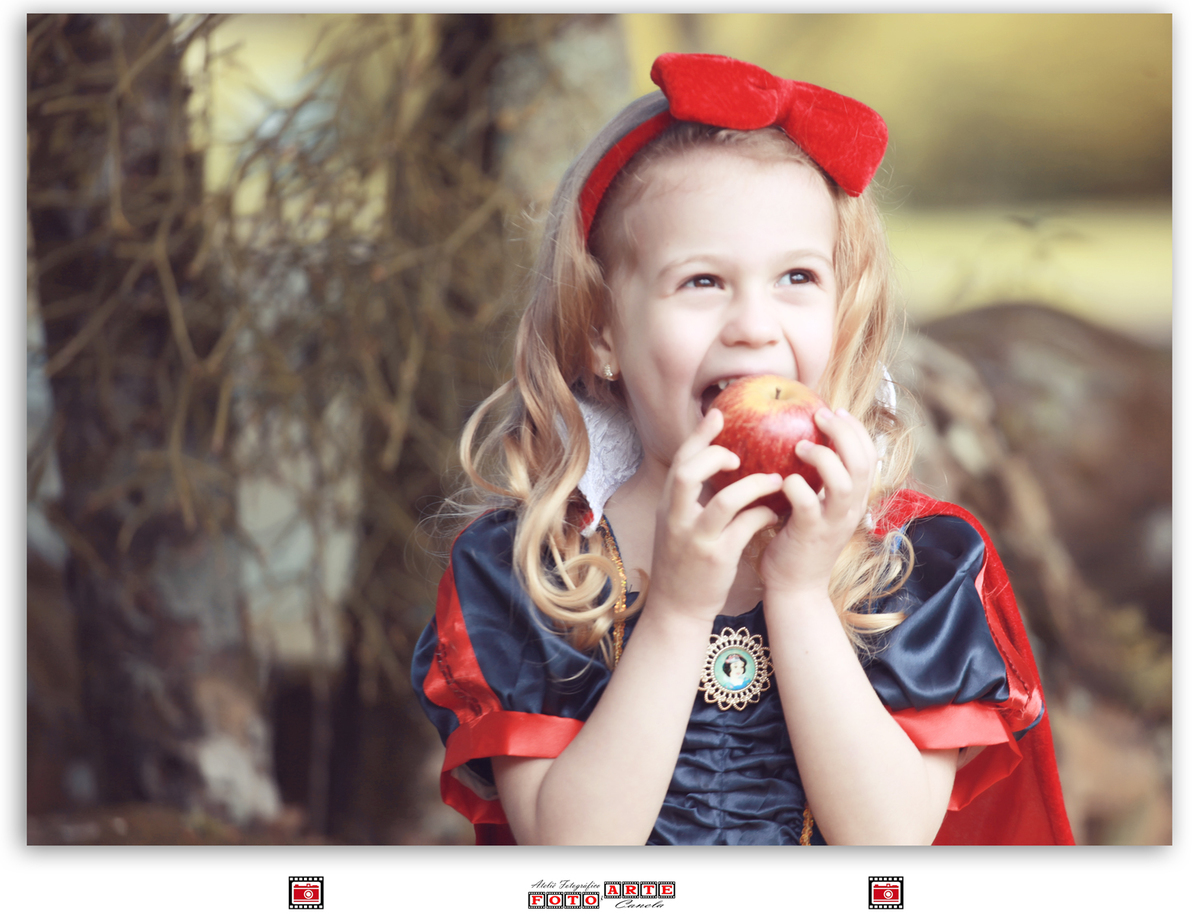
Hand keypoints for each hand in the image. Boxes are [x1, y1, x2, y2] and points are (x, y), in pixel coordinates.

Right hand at [649, 408, 783, 621]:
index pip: (679, 461)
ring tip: (774, 480)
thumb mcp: (679, 524)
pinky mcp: (717, 559)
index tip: (718, 414)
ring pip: (724, 501)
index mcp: (669, 506)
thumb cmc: (685, 562)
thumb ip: (692, 497)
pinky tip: (774, 514)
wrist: (677, 608)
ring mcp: (696, 539)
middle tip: (740, 453)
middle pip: (687, 472)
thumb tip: (717, 464)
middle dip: (715, 455)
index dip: (699, 435)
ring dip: (752, 486)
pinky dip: (762, 516)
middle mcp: (677, 518)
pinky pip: (744, 529)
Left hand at [758, 408, 876, 597]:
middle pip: (862, 462)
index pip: (869, 455)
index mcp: (854, 500)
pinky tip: (783, 480)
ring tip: (797, 446)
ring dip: (822, 457)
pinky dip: (796, 487)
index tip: (836, 410)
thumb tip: (803, 443)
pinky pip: (808, 504)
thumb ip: (818, 481)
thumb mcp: (816, 508)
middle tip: (819, 416)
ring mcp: (832, 523)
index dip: (856, 429)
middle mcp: (850, 509)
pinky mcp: (810, 534)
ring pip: (844, 482)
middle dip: (844, 432)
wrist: (795, 589)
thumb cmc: (798, 542)